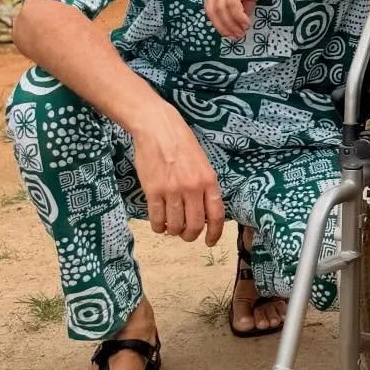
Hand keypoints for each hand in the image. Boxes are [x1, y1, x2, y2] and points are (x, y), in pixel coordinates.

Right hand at [131, 110, 224, 244]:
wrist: (157, 127)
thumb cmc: (181, 142)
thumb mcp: (202, 162)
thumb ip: (204, 186)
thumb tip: (203, 212)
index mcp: (209, 180)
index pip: (216, 215)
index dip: (214, 233)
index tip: (210, 242)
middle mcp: (192, 188)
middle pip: (194, 226)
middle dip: (190, 236)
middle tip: (185, 234)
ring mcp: (172, 190)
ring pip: (175, 225)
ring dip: (173, 231)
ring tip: (171, 226)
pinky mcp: (153, 191)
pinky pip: (157, 219)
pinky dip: (158, 226)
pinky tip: (158, 223)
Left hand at [205, 0, 284, 38]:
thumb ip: (245, 0)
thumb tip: (243, 18)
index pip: (211, 5)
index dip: (219, 22)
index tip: (230, 32)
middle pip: (213, 9)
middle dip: (223, 26)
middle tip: (235, 36)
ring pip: (222, 8)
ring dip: (231, 23)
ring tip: (242, 31)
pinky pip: (232, 2)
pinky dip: (238, 15)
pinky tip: (246, 21)